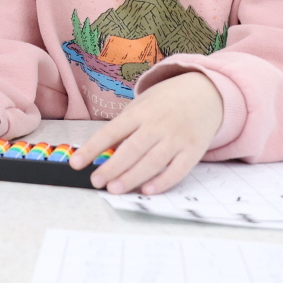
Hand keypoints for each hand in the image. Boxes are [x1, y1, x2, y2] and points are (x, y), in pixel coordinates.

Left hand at [71, 71, 223, 194]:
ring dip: (132, 177)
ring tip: (114, 189)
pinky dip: (163, 181)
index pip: (110, 131)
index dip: (92, 148)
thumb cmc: (165, 103)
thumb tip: (106, 154)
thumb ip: (126, 128)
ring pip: (152, 161)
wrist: (205, 92)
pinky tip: (147, 189)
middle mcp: (157, 124)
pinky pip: (178, 169)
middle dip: (112, 167)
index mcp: (139, 112)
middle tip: (96, 182)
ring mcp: (176, 137)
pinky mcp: (193, 150)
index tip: (76, 163)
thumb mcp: (142, 106)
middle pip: (131, 149)